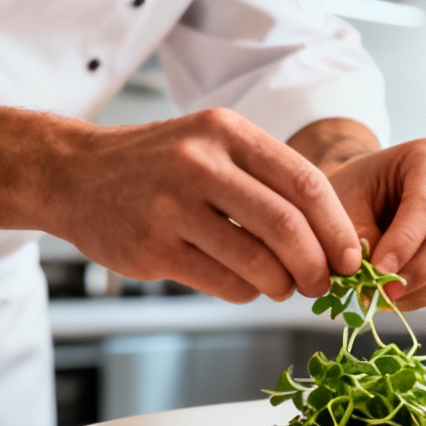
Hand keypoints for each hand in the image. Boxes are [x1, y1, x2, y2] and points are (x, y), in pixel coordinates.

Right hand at [53, 108, 359, 303]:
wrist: (74, 174)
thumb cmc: (161, 164)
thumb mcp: (213, 144)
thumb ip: (268, 179)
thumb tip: (332, 237)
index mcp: (226, 132)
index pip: (305, 183)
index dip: (337, 228)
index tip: (351, 257)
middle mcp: (198, 164)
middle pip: (286, 226)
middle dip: (317, 265)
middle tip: (324, 283)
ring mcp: (170, 207)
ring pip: (256, 261)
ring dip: (283, 285)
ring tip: (285, 287)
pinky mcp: (152, 248)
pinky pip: (222, 282)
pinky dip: (246, 293)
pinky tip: (246, 287)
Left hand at [323, 138, 425, 309]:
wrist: (369, 196)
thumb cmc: (356, 194)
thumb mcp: (344, 207)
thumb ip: (361, 240)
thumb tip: (380, 278)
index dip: (405, 241)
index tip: (377, 271)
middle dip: (420, 269)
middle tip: (385, 292)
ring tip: (388, 298)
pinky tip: (402, 297)